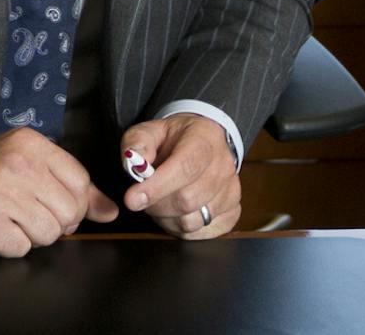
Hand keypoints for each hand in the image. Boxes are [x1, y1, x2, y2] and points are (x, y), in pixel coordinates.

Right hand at [0, 129, 117, 255]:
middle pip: (68, 212)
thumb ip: (71, 186)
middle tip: (29, 217)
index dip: (75, 205)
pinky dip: (10, 247)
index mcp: (32, 143)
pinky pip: (20, 248)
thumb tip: (111, 212)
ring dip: (32, 237)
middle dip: (55, 224)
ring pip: (48, 233)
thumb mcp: (25, 164)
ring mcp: (0, 191)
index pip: (81, 182)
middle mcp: (18, 163)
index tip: (57, 208)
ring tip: (11, 222)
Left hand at [121, 112, 240, 238]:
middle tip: (145, 196)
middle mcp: (223, 166)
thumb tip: (134, 161)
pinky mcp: (232, 211)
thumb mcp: (153, 130)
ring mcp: (231, 190)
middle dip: (156, 205)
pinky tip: (178, 212)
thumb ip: (138, 141)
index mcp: (204, 141)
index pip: (185, 167)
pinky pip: (201, 234)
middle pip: (187, 200)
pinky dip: (183, 229)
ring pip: (192, 221)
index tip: (132, 199)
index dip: (158, 187)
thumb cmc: (177, 140)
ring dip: (168, 218)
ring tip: (164, 202)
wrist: (207, 143)